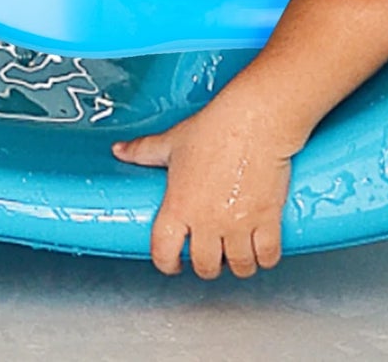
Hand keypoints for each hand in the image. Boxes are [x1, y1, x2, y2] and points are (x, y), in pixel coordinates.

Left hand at [111, 108, 293, 278]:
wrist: (254, 120)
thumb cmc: (214, 129)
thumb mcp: (172, 141)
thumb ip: (143, 151)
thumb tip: (120, 150)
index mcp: (179, 205)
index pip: (164, 252)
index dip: (167, 264)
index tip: (174, 264)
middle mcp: (207, 221)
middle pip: (205, 266)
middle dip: (208, 264)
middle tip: (212, 254)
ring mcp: (238, 224)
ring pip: (239, 266)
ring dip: (238, 263)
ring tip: (238, 252)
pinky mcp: (266, 221)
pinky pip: (268, 256)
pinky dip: (266, 258)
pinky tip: (262, 248)